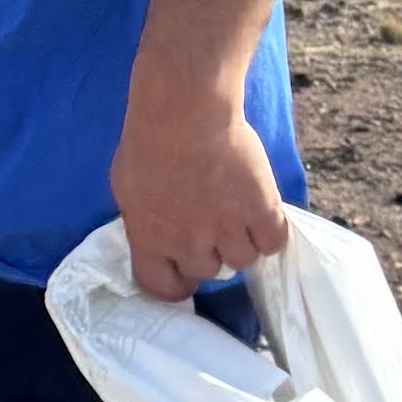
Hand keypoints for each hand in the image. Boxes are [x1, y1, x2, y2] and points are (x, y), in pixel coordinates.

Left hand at [110, 87, 291, 304]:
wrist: (185, 113)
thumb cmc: (148, 141)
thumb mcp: (127, 187)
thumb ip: (144, 219)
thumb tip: (157, 233)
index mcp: (149, 240)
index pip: (161, 288)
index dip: (175, 283)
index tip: (183, 272)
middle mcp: (189, 245)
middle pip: (209, 273)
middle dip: (211, 253)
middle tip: (212, 225)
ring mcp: (227, 230)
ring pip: (244, 260)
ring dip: (242, 242)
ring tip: (238, 214)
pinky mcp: (261, 212)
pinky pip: (273, 242)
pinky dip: (270, 233)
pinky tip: (261, 213)